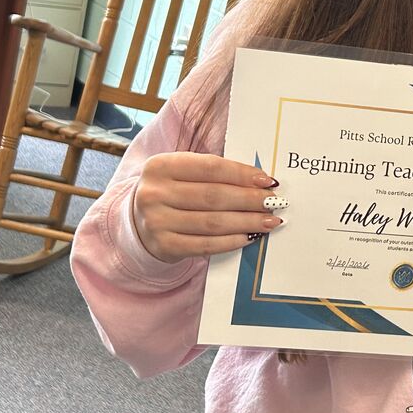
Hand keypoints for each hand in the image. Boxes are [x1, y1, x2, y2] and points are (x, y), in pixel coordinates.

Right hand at [131, 152, 283, 263]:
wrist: (138, 220)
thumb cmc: (173, 190)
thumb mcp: (183, 172)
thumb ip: (215, 172)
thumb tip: (260, 181)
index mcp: (160, 166)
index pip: (210, 167)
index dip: (242, 174)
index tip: (268, 181)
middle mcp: (154, 193)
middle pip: (213, 196)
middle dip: (249, 200)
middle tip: (274, 202)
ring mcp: (156, 222)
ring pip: (212, 222)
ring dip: (247, 222)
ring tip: (269, 220)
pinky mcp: (163, 246)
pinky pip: (205, 245)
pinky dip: (231, 241)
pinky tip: (249, 236)